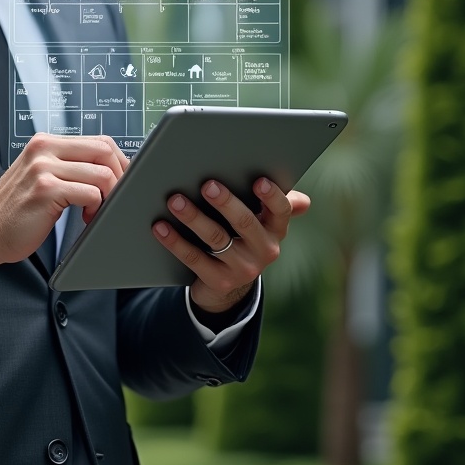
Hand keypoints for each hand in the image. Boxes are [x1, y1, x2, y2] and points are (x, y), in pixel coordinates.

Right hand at [0, 134, 127, 269]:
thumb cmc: (15, 211)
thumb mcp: (40, 177)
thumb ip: (66, 167)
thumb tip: (107, 170)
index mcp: (45, 143)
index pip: (98, 140)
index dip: (119, 161)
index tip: (123, 182)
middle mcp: (44, 149)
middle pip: (104, 150)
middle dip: (120, 175)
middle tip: (117, 197)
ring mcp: (43, 167)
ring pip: (101, 172)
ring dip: (109, 195)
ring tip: (96, 211)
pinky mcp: (45, 189)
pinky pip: (90, 193)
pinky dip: (96, 208)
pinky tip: (85, 217)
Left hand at [152, 178, 309, 312]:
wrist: (227, 284)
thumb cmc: (243, 238)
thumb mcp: (262, 223)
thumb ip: (277, 206)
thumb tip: (304, 201)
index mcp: (275, 230)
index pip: (281, 211)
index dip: (272, 196)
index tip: (259, 180)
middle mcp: (264, 250)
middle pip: (245, 223)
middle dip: (226, 202)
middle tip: (207, 184)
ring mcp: (242, 268)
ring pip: (216, 239)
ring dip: (194, 218)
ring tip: (175, 200)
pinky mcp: (219, 281)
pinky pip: (194, 259)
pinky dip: (175, 241)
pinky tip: (159, 226)